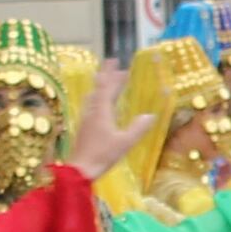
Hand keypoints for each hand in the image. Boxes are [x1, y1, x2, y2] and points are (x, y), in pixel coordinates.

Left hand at [63, 57, 127, 180]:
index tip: (116, 62)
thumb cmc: (102, 155)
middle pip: (98, 89)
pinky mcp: (83, 127)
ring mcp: (85, 119)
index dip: (112, 75)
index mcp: (101, 111)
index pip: (107, 87)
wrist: (79, 170)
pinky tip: (98, 105)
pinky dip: (96, 98)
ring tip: (105, 81)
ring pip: (92, 96)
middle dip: (106, 76)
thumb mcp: (125, 143)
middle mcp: (92, 111)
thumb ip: (138, 128)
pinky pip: (90, 105)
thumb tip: (150, 115)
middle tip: (112, 65)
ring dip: (100, 86)